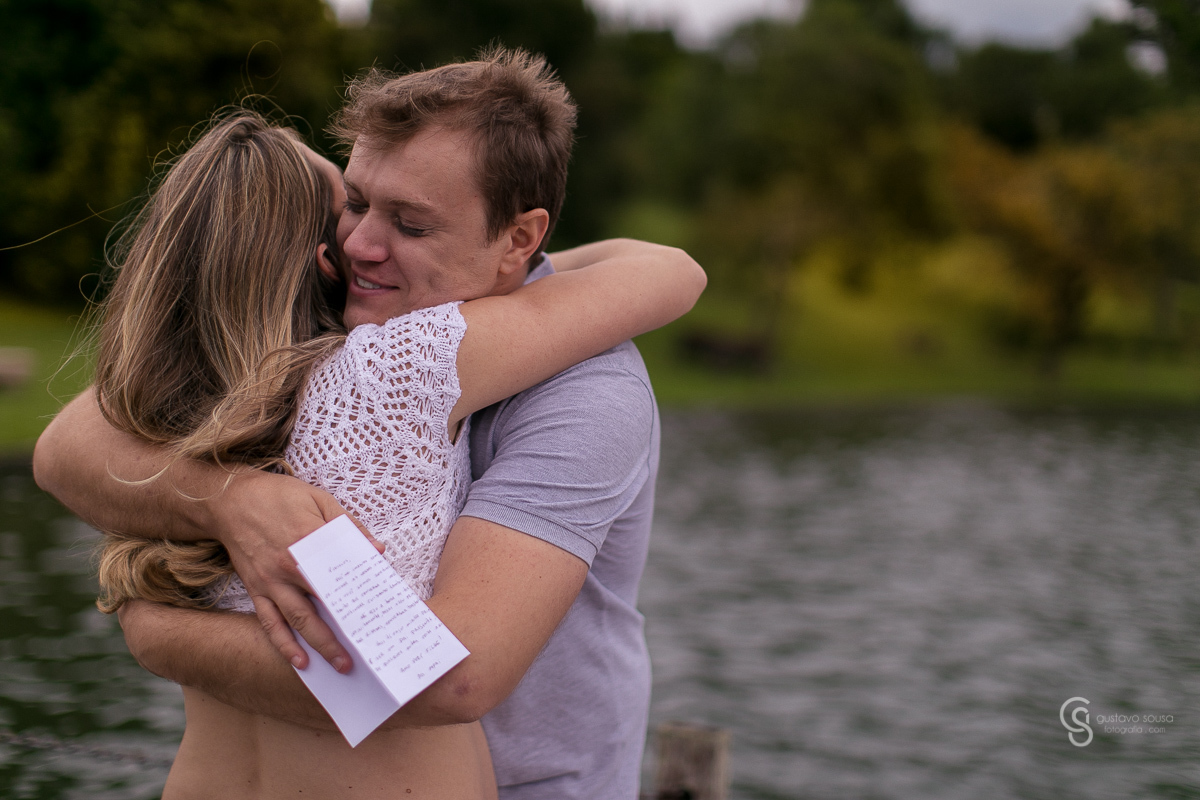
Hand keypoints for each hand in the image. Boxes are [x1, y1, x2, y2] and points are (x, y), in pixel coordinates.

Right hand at [206, 470, 377, 671]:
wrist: (229, 499)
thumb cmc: (279, 496)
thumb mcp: (320, 499)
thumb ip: (349, 526)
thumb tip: (376, 549)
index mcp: (308, 542)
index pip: (340, 577)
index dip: (360, 597)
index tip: (379, 616)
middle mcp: (287, 568)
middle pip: (321, 606)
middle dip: (343, 634)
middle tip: (363, 656)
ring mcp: (269, 582)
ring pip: (297, 621)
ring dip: (319, 646)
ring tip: (339, 666)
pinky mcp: (255, 589)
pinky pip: (269, 622)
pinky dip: (283, 644)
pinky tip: (299, 661)